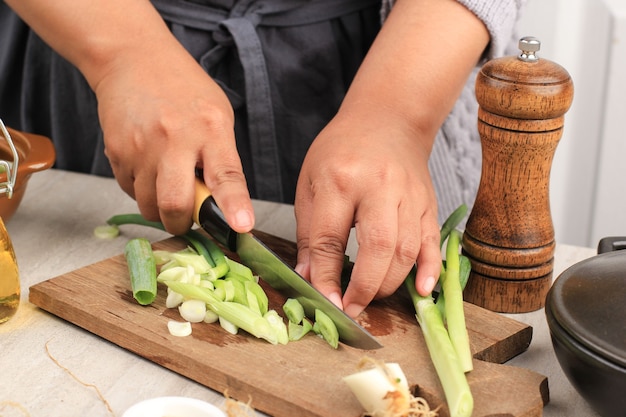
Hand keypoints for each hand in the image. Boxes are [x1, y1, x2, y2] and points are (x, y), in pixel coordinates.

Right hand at [93, 40, 254, 235]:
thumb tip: (222, 205)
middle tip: (185, 219)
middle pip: (175, 204)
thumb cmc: (184, 90)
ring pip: (148, 204)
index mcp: (211, 129)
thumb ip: (221, 158)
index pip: (226, 175)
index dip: (234, 205)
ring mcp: (141, 146)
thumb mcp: (217, 116)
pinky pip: (129, 190)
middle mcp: (175, 139)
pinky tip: (147, 167)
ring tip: (166, 182)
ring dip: (159, 207)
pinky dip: (140, 190)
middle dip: (181, 224)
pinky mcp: (116, 151)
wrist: (133, 59)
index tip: (241, 226)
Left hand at [294, 109, 441, 317]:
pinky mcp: (428, 202)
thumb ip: (309, 231)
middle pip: (377, 247)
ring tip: (372, 298)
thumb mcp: (310, 181)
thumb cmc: (342, 149)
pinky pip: (432, 240)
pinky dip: (429, 269)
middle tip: (352, 308)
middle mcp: (378, 186)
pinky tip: (421, 290)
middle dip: (364, 287)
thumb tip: (308, 276)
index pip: (330, 238)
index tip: (324, 301)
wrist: (387, 119)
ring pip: (406, 249)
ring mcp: (408, 194)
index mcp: (340, 179)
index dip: (325, 276)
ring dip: (390, 283)